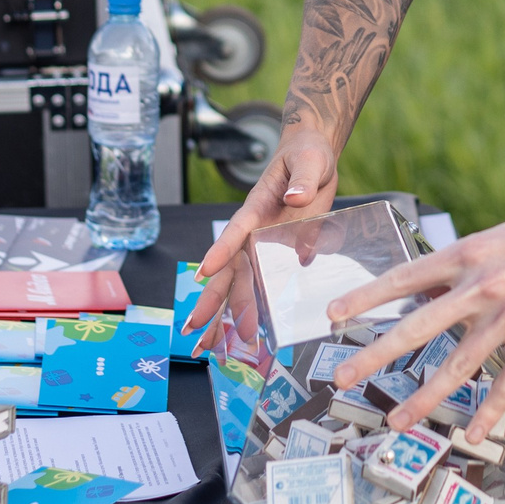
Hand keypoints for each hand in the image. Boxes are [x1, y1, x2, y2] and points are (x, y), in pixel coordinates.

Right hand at [187, 123, 339, 332]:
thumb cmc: (307, 155)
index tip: (205, 272)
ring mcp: (265, 245)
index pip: (237, 230)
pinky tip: (245, 338)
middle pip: (229, 269)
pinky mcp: (280, 254)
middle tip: (192, 328)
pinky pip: (265, 286)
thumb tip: (296, 198)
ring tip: (208, 347)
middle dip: (210, 299)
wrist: (312, 159)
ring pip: (240, 284)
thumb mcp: (311, 160)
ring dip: (226, 315)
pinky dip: (256, 311)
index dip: (221, 250)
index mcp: (258, 206)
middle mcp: (255, 231)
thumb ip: (304, 179)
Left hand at [327, 198, 504, 442]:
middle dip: (375, 354)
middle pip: (418, 326)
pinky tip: (474, 432)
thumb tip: (425, 285)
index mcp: (469, 253)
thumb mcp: (500, 238)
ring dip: (424, 397)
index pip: (405, 277)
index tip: (333, 314)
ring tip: (397, 420)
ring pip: (458, 365)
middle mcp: (483, 284)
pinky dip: (490, 410)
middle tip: (342, 376)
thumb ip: (464, 264)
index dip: (365, 297)